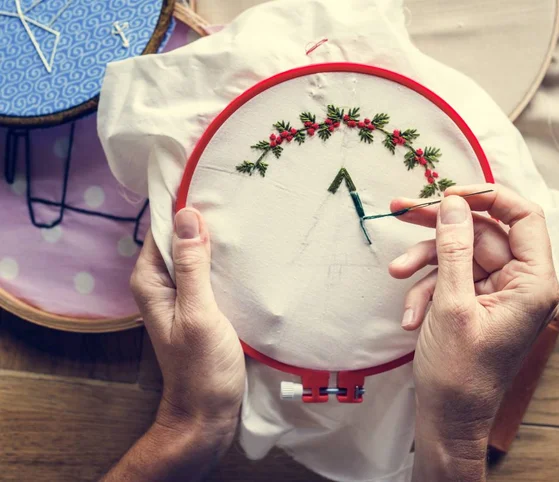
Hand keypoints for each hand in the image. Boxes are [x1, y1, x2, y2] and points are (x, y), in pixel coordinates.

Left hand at [130, 208, 245, 432]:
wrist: (209, 412)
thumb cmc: (202, 367)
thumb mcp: (198, 312)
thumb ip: (192, 266)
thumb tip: (188, 214)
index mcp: (151, 281)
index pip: (162, 229)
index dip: (185, 207)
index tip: (213, 185)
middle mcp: (162, 283)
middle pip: (181, 239)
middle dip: (205, 222)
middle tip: (239, 200)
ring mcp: (183, 295)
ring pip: (197, 255)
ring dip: (218, 242)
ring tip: (248, 221)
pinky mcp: (202, 304)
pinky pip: (210, 272)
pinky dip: (225, 262)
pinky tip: (247, 254)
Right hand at [389, 185, 558, 479]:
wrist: (447, 419)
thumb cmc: (458, 373)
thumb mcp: (452, 305)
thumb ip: (453, 249)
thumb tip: (453, 203)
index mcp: (531, 282)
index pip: (523, 217)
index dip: (487, 197)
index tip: (447, 193)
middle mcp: (517, 282)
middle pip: (480, 232)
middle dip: (438, 227)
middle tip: (401, 209)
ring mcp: (493, 292)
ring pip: (458, 254)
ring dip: (424, 262)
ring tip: (396, 273)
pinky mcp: (472, 302)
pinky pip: (449, 278)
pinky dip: (426, 289)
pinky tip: (410, 315)